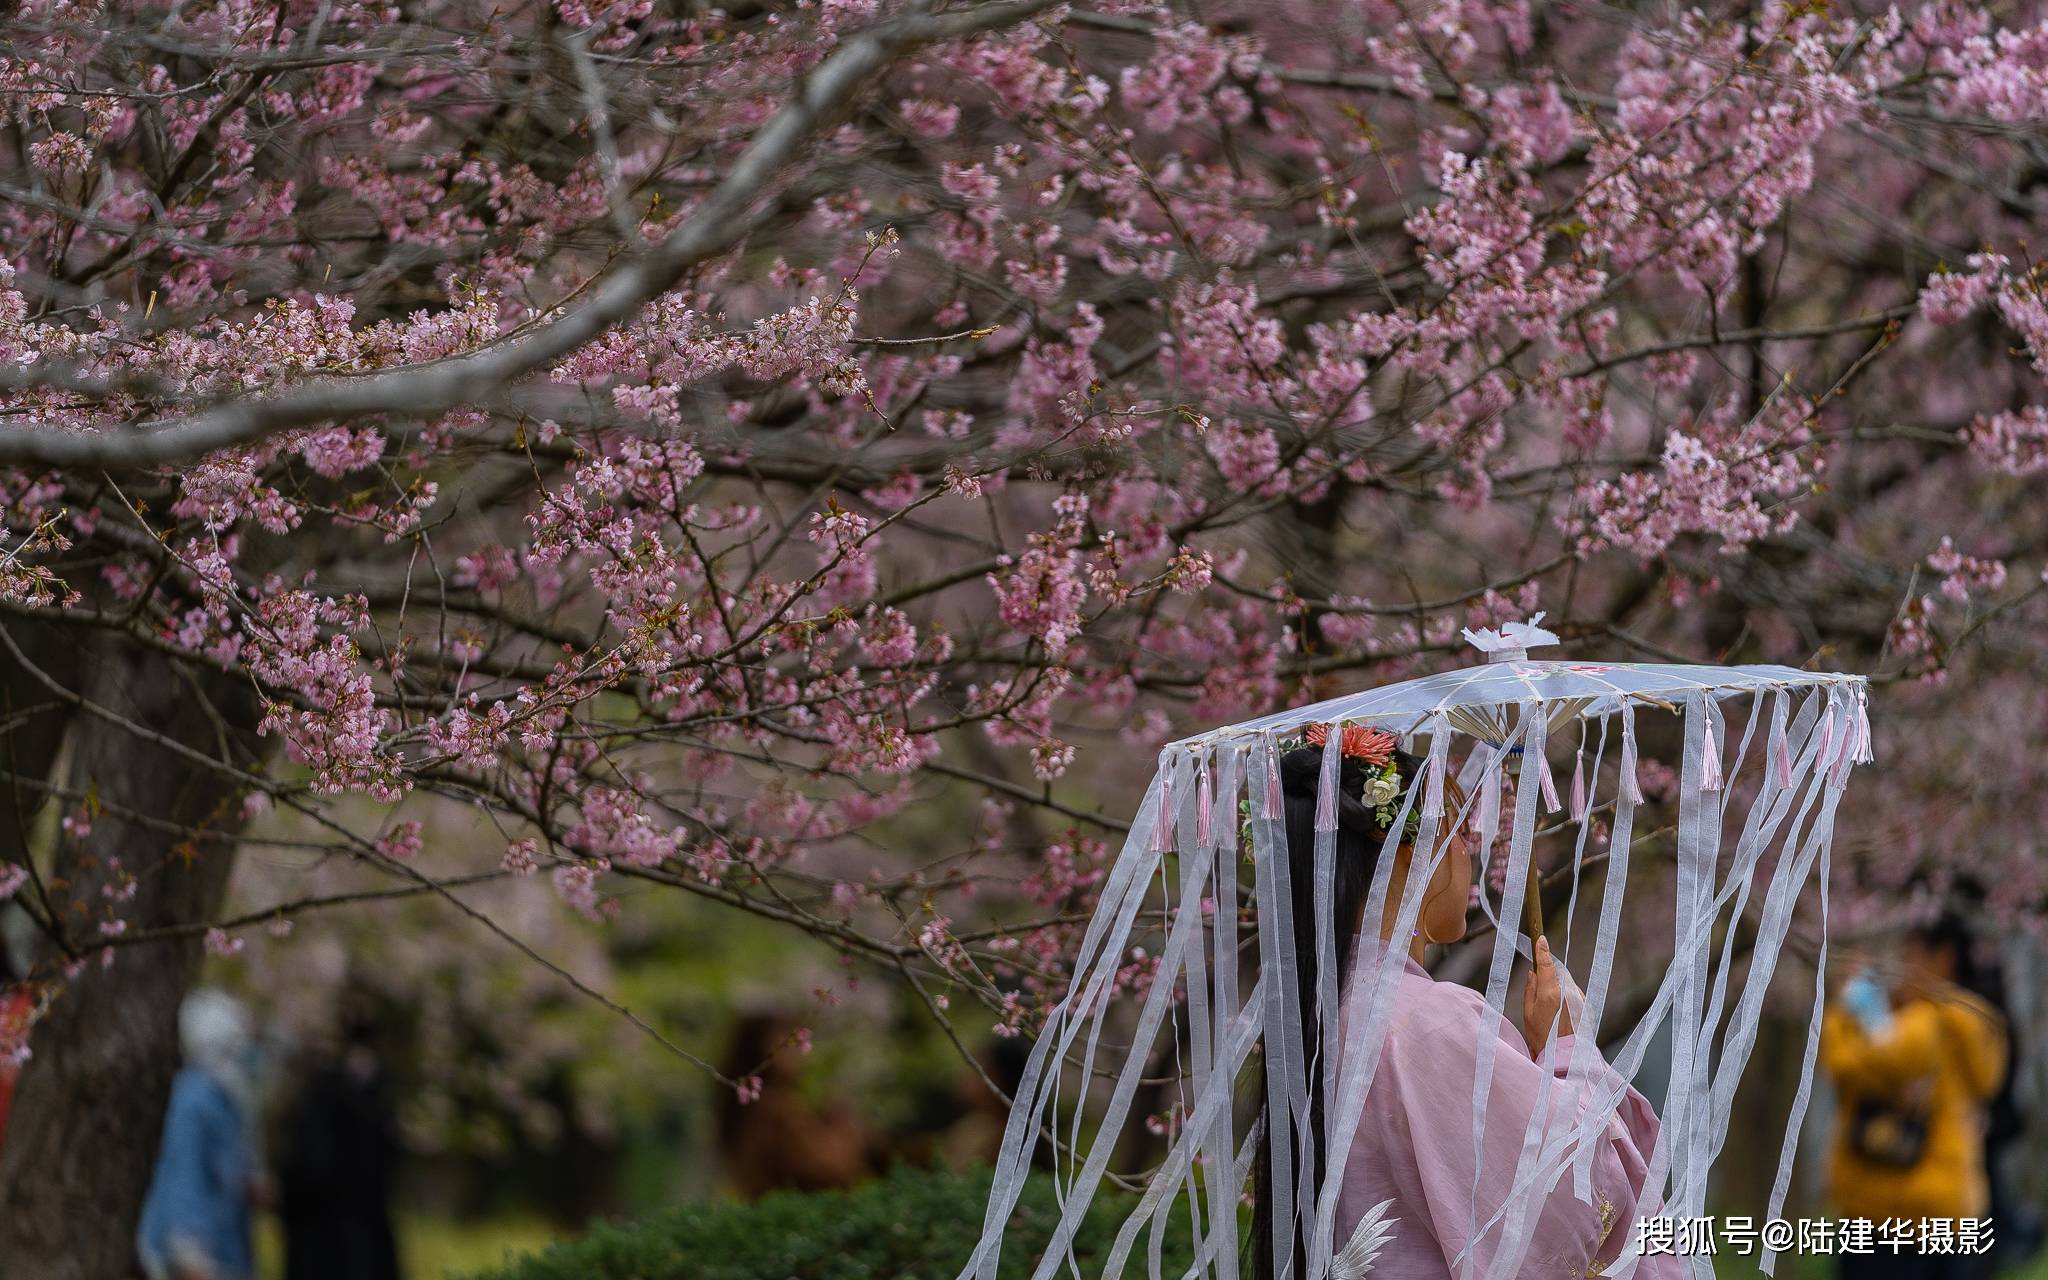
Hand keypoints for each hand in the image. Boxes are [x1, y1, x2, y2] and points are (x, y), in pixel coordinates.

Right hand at [1522, 935, 1573, 1055]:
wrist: (1566, 1056)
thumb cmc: (1542, 1037)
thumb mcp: (1528, 1013)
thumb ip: (1530, 989)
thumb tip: (1534, 972)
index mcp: (1550, 993)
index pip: (1547, 965)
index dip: (1543, 951)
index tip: (1541, 938)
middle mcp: (1567, 993)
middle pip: (1558, 972)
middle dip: (1549, 972)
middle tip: (1540, 984)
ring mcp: (1579, 998)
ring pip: (1567, 981)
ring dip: (1558, 984)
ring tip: (1552, 1006)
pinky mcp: (1585, 1005)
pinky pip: (1574, 992)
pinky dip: (1566, 995)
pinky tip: (1561, 1012)